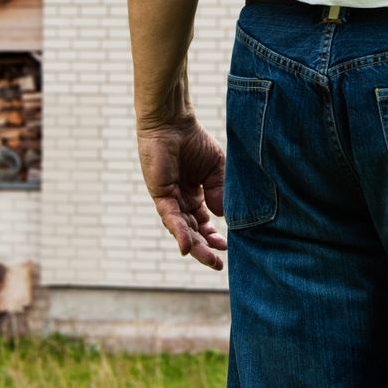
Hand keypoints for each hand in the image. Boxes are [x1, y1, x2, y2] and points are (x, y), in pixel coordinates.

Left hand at [138, 112, 228, 269]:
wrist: (174, 123)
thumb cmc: (193, 141)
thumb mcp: (217, 169)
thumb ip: (220, 191)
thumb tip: (222, 216)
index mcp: (194, 194)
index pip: (203, 222)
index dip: (213, 235)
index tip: (227, 246)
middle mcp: (181, 200)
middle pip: (193, 231)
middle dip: (205, 248)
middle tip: (217, 264)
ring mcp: (170, 199)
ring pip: (183, 229)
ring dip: (195, 246)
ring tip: (209, 260)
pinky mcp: (160, 195)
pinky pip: (170, 218)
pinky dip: (179, 233)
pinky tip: (187, 247)